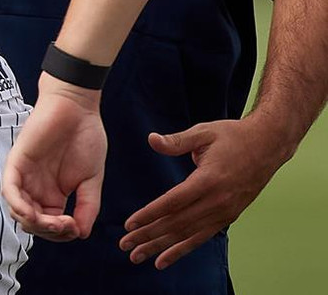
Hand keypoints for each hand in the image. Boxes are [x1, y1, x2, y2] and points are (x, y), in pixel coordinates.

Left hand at [1, 77, 107, 239]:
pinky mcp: (17, 162)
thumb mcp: (92, 180)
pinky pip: (9, 189)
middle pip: (33, 223)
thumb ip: (88, 207)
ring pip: (18, 210)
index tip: (77, 228)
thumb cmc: (86, 139)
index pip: (50, 225)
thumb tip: (81, 234)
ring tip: (57, 222)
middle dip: (49, 232)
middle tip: (67, 226)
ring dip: (35, 223)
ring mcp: (26, 176)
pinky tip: (33, 214)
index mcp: (54, 194)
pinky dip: (18, 205)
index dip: (61, 234)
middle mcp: (37, 188)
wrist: (78, 109)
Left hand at [118, 115, 290, 267]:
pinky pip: (202, 237)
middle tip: (124, 245)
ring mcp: (225, 212)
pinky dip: (182, 249)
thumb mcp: (203, 132)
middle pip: (177, 223)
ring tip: (137, 256)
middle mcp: (218, 201)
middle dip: (148, 235)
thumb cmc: (233, 136)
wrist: (268, 146)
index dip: (150, 214)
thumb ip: (176, 140)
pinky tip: (164, 260)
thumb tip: (152, 140)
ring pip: (188, 234)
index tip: (129, 224)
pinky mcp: (229, 216)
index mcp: (209, 180)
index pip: (173, 202)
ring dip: (161, 247)